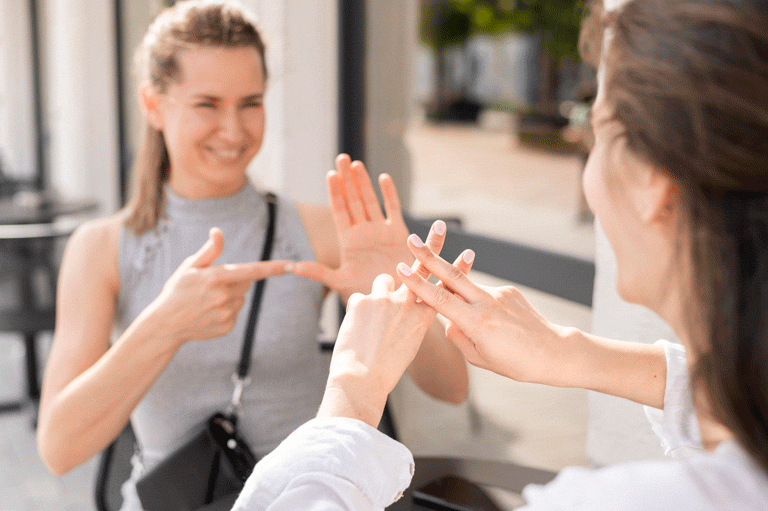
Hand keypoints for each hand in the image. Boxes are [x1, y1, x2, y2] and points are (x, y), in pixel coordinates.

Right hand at [145, 228, 290, 345]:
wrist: (165, 324)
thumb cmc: (177, 290)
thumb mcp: (189, 267)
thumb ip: (209, 251)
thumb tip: (218, 232)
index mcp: (216, 278)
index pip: (252, 271)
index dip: (274, 268)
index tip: (292, 265)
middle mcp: (224, 297)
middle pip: (247, 282)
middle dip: (236, 280)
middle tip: (212, 285)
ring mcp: (226, 314)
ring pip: (241, 298)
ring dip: (231, 296)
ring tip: (207, 300)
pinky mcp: (227, 326)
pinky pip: (235, 313)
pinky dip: (226, 311)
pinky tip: (208, 312)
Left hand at [289, 154, 411, 300]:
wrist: (393, 302)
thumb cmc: (366, 294)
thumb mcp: (339, 282)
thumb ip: (318, 272)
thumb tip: (292, 266)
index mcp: (348, 241)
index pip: (339, 211)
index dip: (335, 193)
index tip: (330, 174)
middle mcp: (363, 232)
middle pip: (353, 200)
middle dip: (347, 179)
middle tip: (342, 158)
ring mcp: (381, 231)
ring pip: (371, 201)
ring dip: (364, 183)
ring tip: (356, 164)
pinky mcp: (399, 234)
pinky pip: (393, 210)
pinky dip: (389, 194)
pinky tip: (383, 177)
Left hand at [316, 222, 473, 425]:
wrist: (361, 379)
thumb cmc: (385, 369)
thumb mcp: (408, 346)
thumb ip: (410, 323)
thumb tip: (403, 311)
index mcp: (422, 319)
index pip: (444, 289)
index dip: (456, 271)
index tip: (468, 255)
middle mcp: (407, 304)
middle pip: (422, 268)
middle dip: (430, 246)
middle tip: (439, 226)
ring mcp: (385, 299)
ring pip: (384, 280)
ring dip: (380, 292)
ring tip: (371, 318)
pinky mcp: (363, 299)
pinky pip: (359, 298)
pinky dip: (357, 312)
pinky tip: (356, 330)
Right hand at [396, 234, 570, 384]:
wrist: (554, 352)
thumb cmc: (516, 363)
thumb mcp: (480, 359)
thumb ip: (459, 338)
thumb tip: (448, 322)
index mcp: (476, 322)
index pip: (439, 299)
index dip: (417, 283)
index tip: (401, 267)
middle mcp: (486, 303)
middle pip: (451, 275)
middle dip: (429, 256)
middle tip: (412, 239)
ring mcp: (499, 294)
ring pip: (469, 288)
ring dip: (457, 291)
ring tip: (474, 318)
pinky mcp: (510, 291)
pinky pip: (486, 296)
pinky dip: (482, 306)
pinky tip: (498, 325)